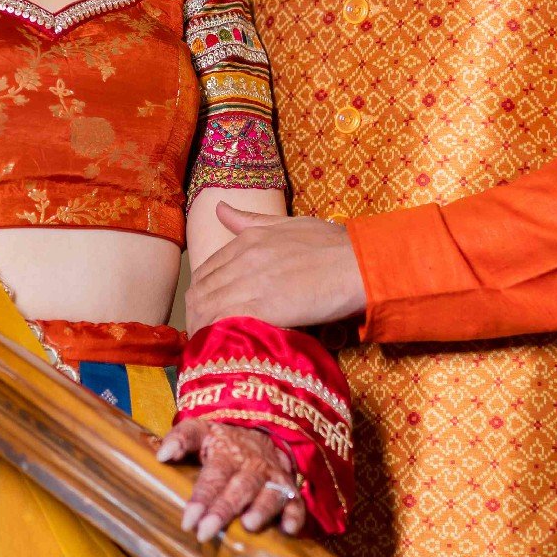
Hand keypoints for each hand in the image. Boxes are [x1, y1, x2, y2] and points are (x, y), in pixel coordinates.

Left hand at [157, 418, 305, 541]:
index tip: (188, 520)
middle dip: (223, 510)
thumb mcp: (201, 430)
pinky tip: (289, 530)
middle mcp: (252, 466)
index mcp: (227, 454)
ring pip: (270, 493)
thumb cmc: (223, 441)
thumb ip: (181, 438)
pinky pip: (297, 501)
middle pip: (239, 488)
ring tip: (249, 525)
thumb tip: (162, 455)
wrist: (262, 431)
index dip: (201, 498)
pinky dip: (296, 514)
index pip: (214, 476)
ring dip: (262, 509)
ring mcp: (273, 478)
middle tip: (206, 532)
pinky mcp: (289, 489)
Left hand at [185, 204, 366, 332]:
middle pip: (201, 291)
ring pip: (207, 309)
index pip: (206, 270)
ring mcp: (252, 282)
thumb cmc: (334, 246)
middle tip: (203, 334)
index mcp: (248, 239)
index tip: (205, 312)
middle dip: (196, 315)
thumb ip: (250, 220)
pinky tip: (220, 347)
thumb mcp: (288, 224)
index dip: (200, 294)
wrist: (360, 264)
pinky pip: (225, 322)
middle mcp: (244, 258)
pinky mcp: (264, 307)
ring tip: (209, 346)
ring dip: (202, 329)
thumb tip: (219, 209)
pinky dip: (216, 335)